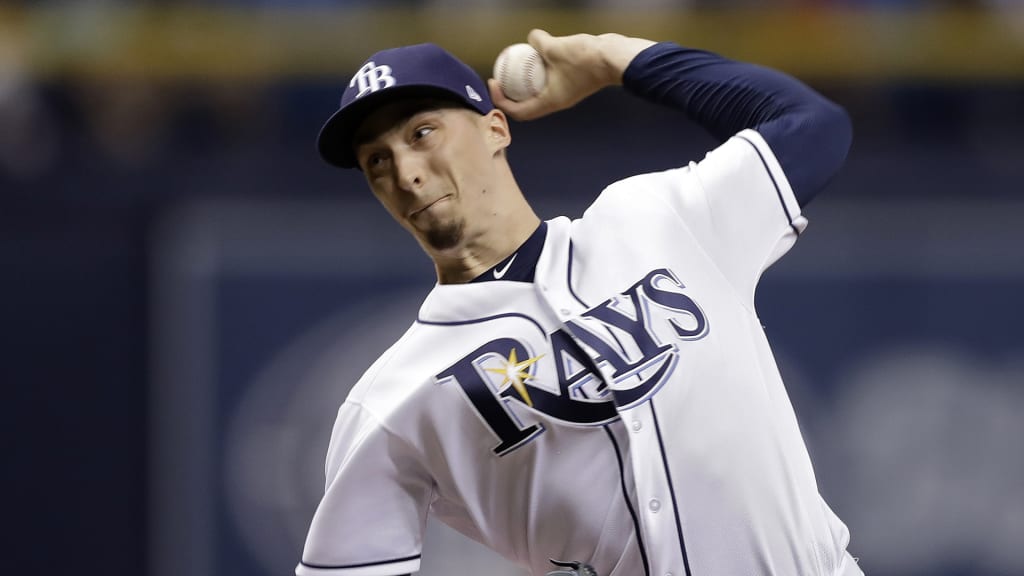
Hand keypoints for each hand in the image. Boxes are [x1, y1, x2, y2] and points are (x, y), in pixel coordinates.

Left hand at [488, 29, 655, 121]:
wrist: (615, 59)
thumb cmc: (587, 59)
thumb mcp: (555, 47)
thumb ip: (539, 42)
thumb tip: (530, 37)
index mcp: (550, 102)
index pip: (519, 111)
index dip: (501, 101)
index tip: (494, 83)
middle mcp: (556, 100)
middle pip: (526, 104)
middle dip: (510, 92)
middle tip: (500, 75)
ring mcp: (565, 92)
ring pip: (539, 91)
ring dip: (526, 81)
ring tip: (516, 64)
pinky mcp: (572, 81)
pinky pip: (550, 78)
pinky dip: (540, 70)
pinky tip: (537, 53)